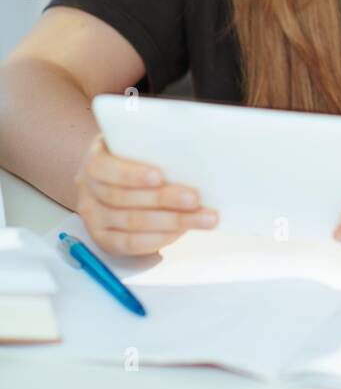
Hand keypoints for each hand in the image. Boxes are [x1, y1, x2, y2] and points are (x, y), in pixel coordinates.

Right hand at [74, 134, 218, 256]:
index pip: (104, 168)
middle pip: (123, 198)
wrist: (120, 181)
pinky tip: (182, 232)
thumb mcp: (138, 144)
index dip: (131, 174)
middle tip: (195, 199)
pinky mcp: (104, 239)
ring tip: (204, 218)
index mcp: (95, 160)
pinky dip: (160, 238)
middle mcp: (88, 190)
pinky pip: (131, 244)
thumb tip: (188, 148)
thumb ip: (153, 145)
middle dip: (164, 199)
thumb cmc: (137, 159)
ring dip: (172, 221)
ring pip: (132, 222)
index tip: (159, 176)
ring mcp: (94, 217)